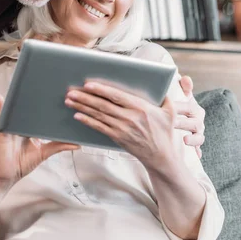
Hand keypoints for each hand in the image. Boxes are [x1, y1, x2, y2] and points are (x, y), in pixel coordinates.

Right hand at [0, 94, 78, 184]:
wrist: (8, 174)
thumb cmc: (24, 163)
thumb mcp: (45, 153)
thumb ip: (59, 147)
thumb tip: (78, 145)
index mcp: (32, 129)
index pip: (41, 115)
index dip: (48, 107)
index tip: (59, 98)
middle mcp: (22, 125)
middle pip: (28, 110)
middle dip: (35, 100)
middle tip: (45, 87)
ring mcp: (13, 127)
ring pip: (15, 110)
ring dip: (18, 100)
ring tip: (24, 87)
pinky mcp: (4, 131)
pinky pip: (2, 118)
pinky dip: (0, 108)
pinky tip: (0, 98)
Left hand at [64, 81, 178, 168]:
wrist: (160, 156)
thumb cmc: (165, 133)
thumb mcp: (171, 112)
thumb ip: (166, 97)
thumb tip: (162, 82)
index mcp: (141, 108)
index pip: (117, 96)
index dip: (101, 89)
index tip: (88, 84)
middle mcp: (130, 118)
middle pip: (103, 105)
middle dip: (85, 97)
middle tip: (70, 91)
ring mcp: (122, 129)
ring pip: (98, 115)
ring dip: (82, 107)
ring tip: (69, 100)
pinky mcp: (118, 138)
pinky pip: (99, 128)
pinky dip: (87, 121)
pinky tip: (77, 115)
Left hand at [174, 76, 205, 158]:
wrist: (179, 124)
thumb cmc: (177, 109)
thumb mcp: (179, 97)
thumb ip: (182, 87)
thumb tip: (185, 79)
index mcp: (194, 109)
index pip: (189, 107)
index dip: (180, 108)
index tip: (171, 109)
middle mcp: (198, 122)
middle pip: (194, 123)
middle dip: (183, 123)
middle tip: (172, 124)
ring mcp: (198, 134)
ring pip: (199, 137)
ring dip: (193, 139)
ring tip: (185, 140)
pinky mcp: (195, 145)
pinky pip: (198, 150)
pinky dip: (197, 152)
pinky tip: (195, 155)